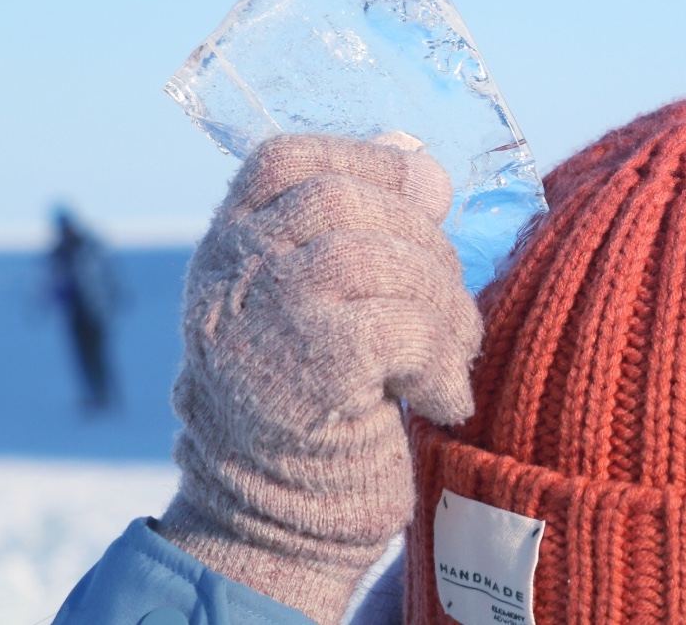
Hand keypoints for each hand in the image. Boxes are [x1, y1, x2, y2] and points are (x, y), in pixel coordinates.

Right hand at [159, 134, 484, 623]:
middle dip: (422, 242)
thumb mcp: (325, 306)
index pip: (283, 160)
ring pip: (380, 258)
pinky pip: (404, 327)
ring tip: (456, 354)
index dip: (363, 158)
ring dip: (443, 303)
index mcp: (229, 249)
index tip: (417, 191)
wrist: (273, 526)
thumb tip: (425, 165)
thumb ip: (362, 233)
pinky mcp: (307, 367)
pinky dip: (442, 361)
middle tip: (450, 304)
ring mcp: (261, 316)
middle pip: (345, 201)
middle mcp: (230, 273)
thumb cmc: (316, 407)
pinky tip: (443, 400)